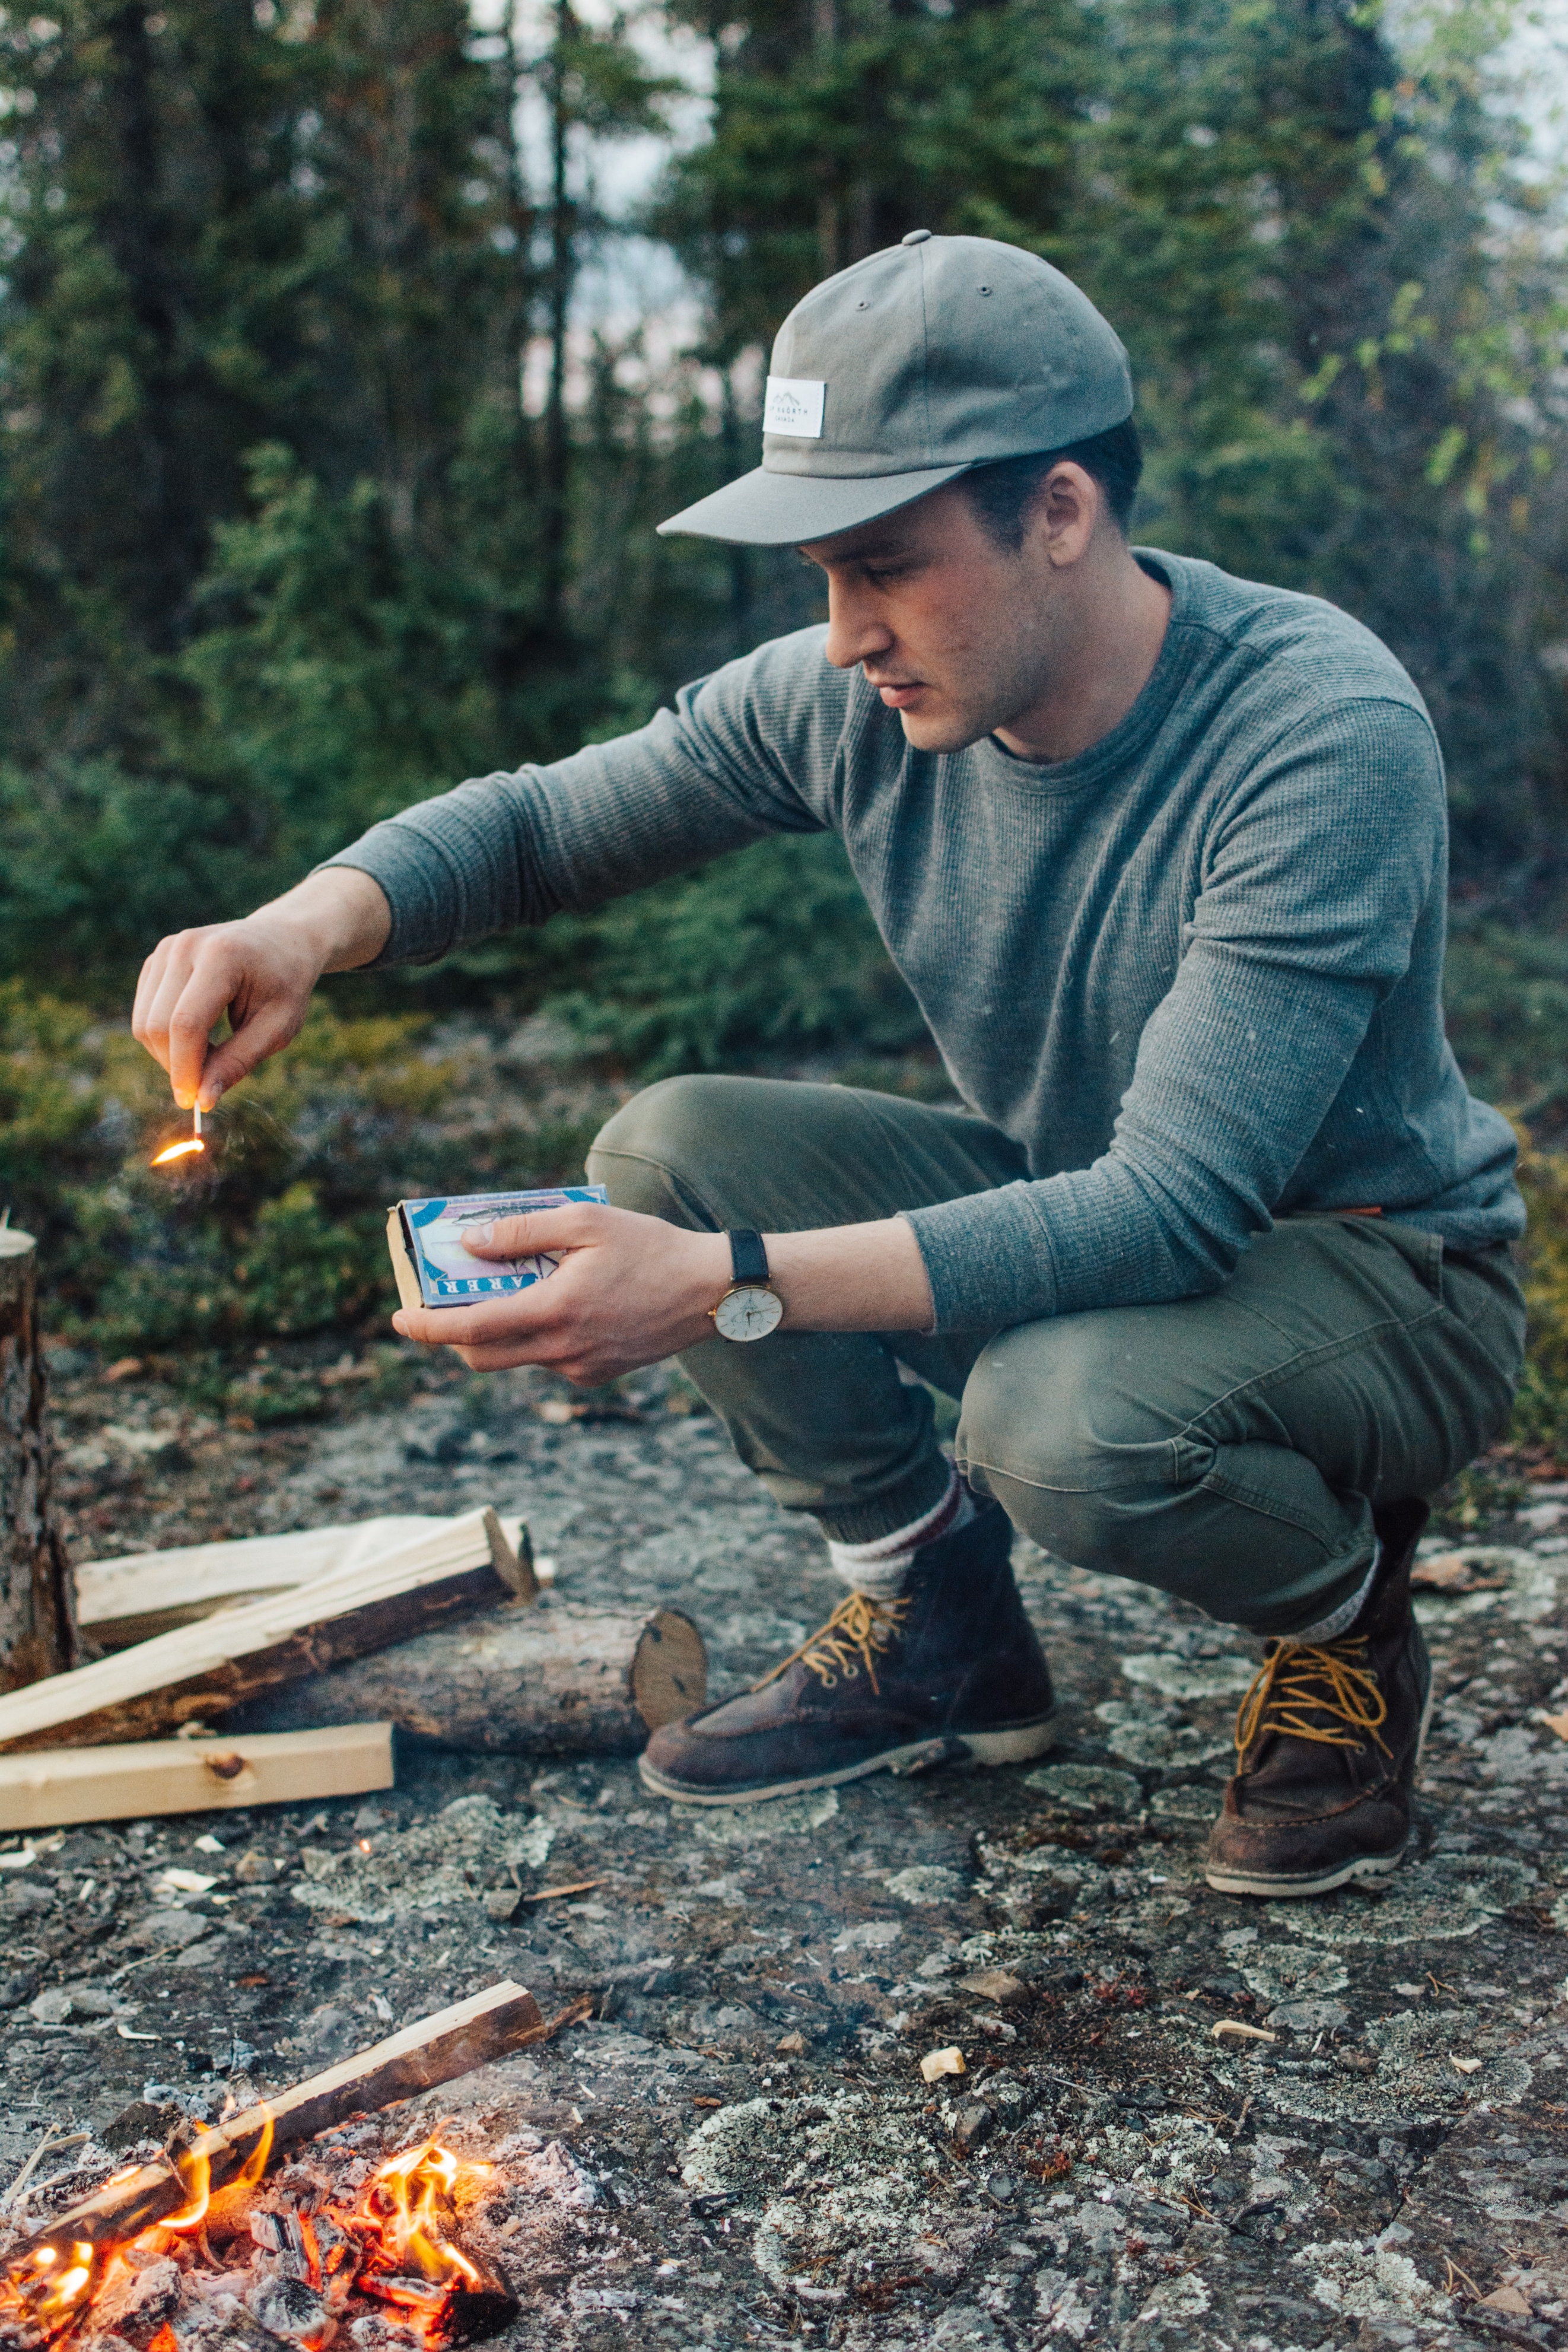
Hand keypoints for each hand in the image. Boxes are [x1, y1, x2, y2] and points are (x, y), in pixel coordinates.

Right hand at [132, 869, 390, 1108]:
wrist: (282, 941)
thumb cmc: (286, 986)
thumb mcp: (277, 1028)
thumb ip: (238, 1062)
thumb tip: (202, 1101)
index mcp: (221, 957)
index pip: (186, 1023)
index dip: (185, 1068)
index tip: (194, 1104)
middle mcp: (184, 947)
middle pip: (158, 1025)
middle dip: (177, 1065)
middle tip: (209, 1083)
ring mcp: (165, 950)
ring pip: (144, 1022)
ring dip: (170, 1054)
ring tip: (212, 1055)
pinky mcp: (156, 960)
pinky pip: (144, 1013)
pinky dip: (166, 1038)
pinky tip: (200, 1037)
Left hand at [391, 1203, 730, 1381]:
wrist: (712, 1292)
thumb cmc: (651, 1248)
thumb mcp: (586, 1222)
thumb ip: (523, 1231)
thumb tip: (470, 1243)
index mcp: (555, 1310)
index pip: (470, 1329)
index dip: (427, 1327)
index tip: (399, 1318)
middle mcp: (563, 1348)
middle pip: (481, 1356)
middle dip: (452, 1335)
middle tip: (442, 1305)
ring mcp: (580, 1367)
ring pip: (516, 1357)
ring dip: (498, 1330)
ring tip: (507, 1289)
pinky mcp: (597, 1374)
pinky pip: (549, 1359)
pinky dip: (537, 1335)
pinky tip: (559, 1302)